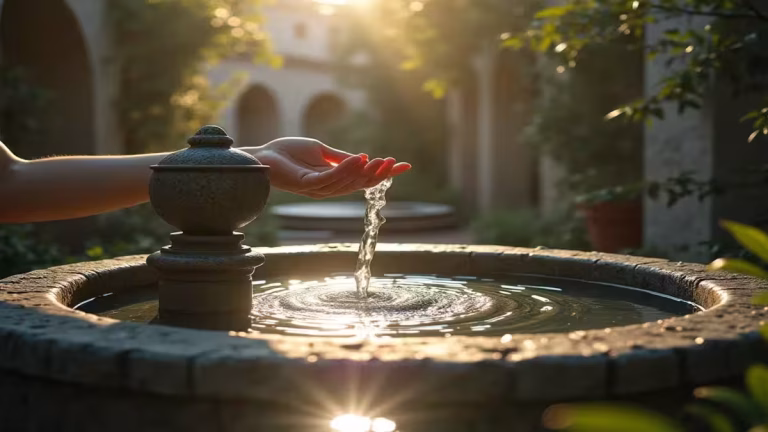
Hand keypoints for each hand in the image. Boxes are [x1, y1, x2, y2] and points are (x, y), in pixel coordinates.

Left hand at [244, 138, 410, 197]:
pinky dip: (346, 169)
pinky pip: (331, 177)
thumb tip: (364, 159)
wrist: (262, 156)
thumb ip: (340, 157)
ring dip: (364, 170)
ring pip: (347, 182)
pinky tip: (359, 158)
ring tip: (379, 159)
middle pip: (359, 184)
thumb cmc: (287, 153)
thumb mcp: (320, 151)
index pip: (363, 178)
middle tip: (394, 163)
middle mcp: (328, 188)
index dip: (383, 173)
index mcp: (333, 181)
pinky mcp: (307, 184)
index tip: (404, 166)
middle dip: (378, 174)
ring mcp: (317, 188)